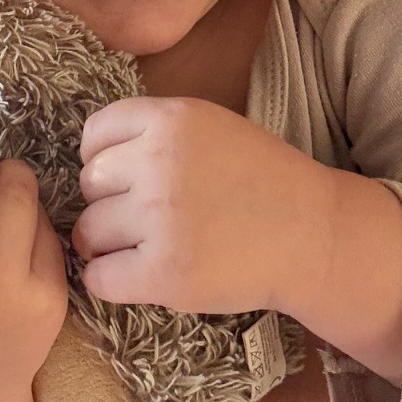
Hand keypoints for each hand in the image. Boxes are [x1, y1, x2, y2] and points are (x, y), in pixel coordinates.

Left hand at [74, 97, 401, 381]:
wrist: (314, 236)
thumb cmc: (261, 181)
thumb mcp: (209, 127)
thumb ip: (154, 131)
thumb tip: (88, 161)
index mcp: (170, 119)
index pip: (94, 134)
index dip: (101, 159)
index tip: (124, 179)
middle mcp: (159, 162)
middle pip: (88, 184)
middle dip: (108, 202)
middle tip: (145, 218)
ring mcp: (160, 219)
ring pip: (88, 231)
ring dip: (107, 244)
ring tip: (145, 247)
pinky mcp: (165, 273)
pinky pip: (100, 278)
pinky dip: (110, 281)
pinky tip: (139, 276)